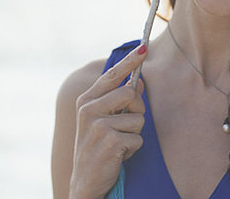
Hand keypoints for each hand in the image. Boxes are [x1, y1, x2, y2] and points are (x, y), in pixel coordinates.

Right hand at [69, 44, 146, 198]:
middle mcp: (88, 109)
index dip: (130, 61)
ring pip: (138, 118)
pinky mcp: (109, 140)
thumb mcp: (103, 120)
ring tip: (118, 143)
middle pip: (130, 94)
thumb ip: (117, 100)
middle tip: (125, 126)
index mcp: (86, 100)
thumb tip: (139, 81)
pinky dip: (133, 149)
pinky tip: (118, 155)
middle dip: (137, 110)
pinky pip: (138, 138)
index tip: (144, 48)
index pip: (111, 75)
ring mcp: (97, 124)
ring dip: (134, 134)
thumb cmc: (98, 147)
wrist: (85, 181)